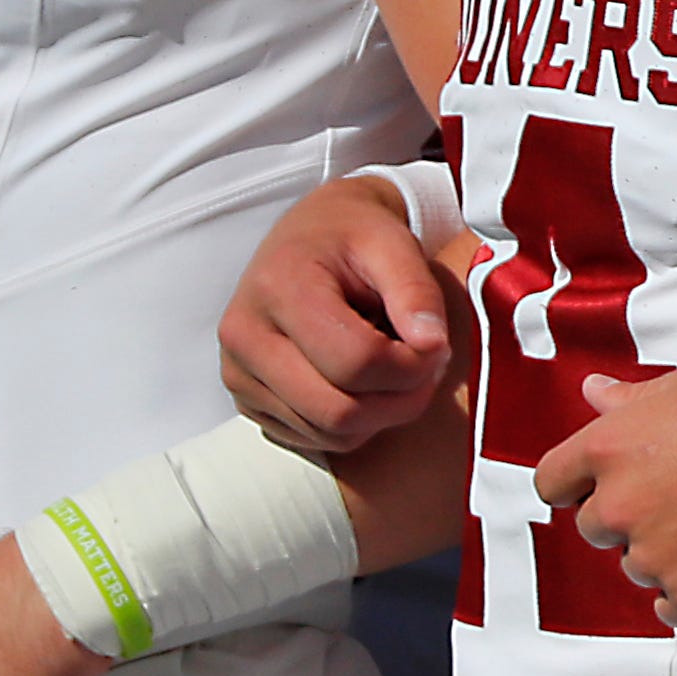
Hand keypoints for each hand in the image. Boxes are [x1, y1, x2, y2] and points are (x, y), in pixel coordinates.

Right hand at [219, 173, 451, 453]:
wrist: (310, 235)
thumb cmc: (354, 236)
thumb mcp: (393, 244)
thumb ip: (417, 292)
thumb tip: (431, 346)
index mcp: (278, 289)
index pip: (355, 362)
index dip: (413, 366)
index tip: (438, 345)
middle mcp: (244, 337)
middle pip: (338, 410)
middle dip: (401, 400)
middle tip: (428, 368)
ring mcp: (238, 374)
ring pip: (329, 433)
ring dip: (382, 414)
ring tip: (398, 368)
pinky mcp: (246, 400)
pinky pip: (314, 440)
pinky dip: (355, 423)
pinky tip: (364, 382)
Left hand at [535, 364, 676, 627]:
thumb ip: (632, 400)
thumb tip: (593, 393)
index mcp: (610, 449)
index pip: (551, 482)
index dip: (579, 484)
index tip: (608, 486)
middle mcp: (621, 506)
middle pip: (594, 529)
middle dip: (630, 517)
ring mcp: (655, 557)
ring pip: (637, 567)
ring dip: (666, 554)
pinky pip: (669, 606)